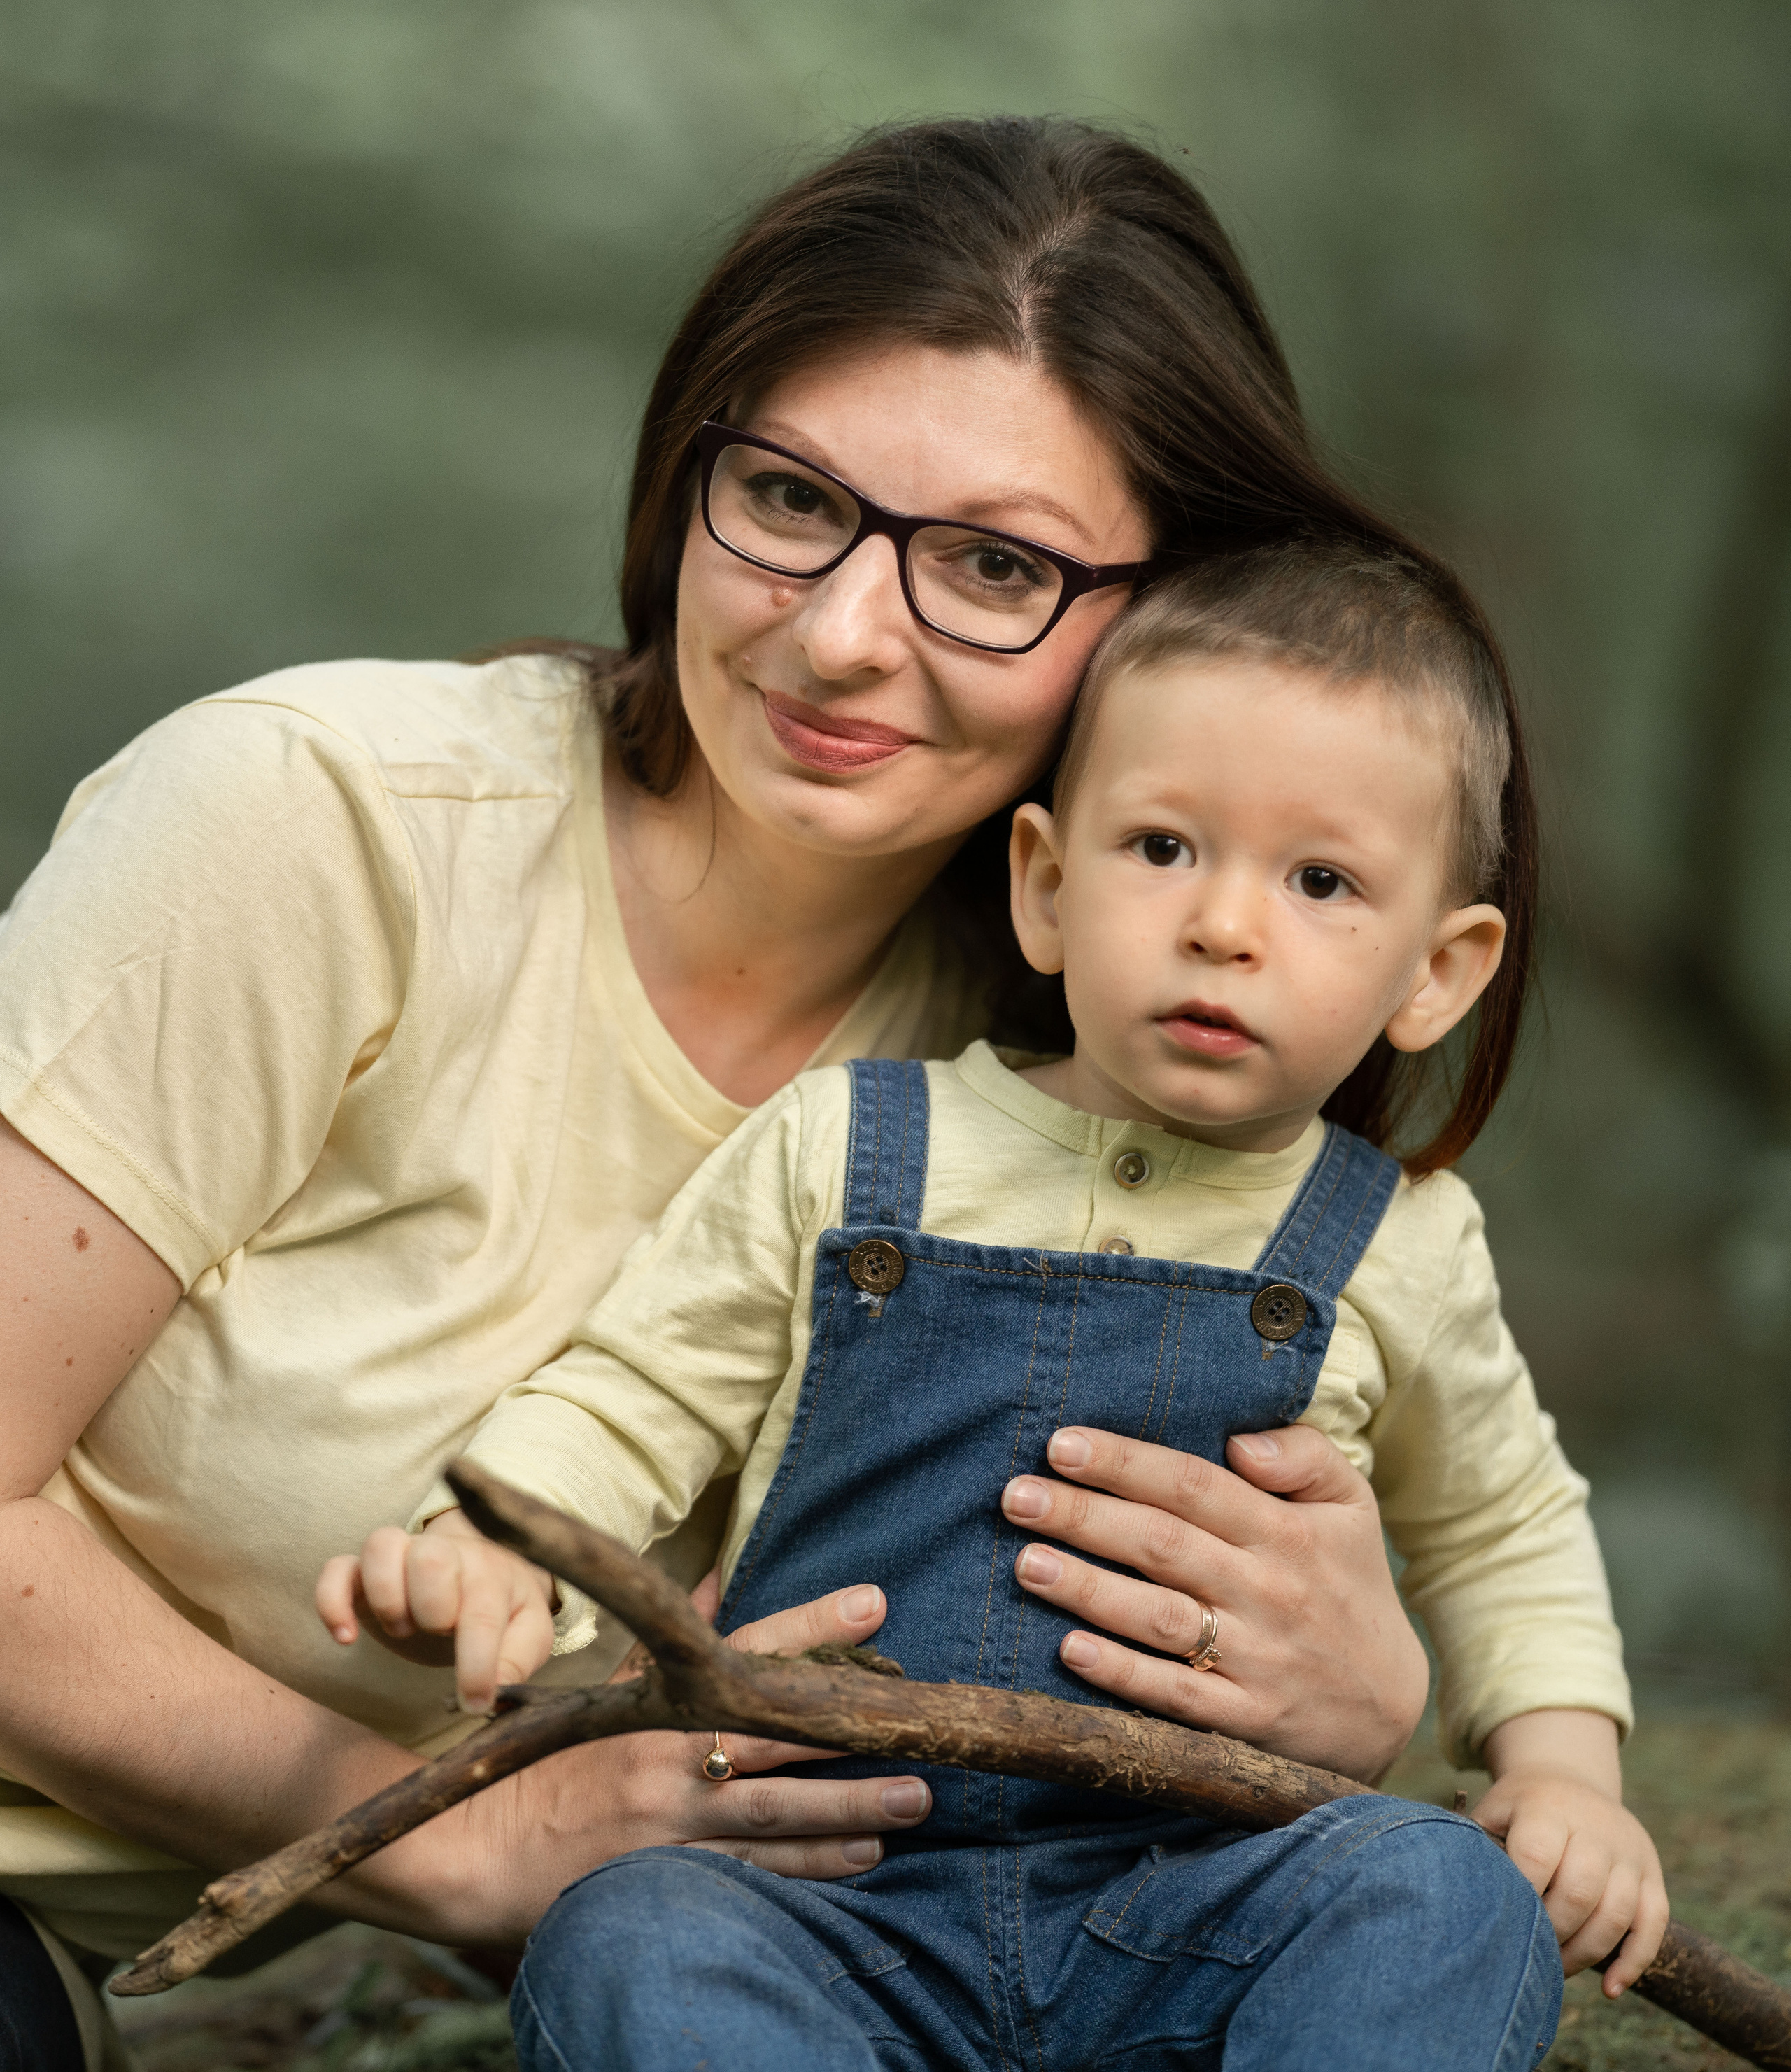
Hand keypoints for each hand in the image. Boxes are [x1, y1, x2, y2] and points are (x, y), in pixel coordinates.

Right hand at [316, 1509, 556, 1714]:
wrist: (483, 1566)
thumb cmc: (504, 1604)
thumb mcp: (528, 1631)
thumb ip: (519, 1657)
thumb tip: (495, 1693)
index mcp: (489, 1573)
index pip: (483, 1612)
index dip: (477, 1664)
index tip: (475, 1703)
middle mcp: (445, 1554)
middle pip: (431, 1558)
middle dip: (434, 1609)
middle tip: (440, 1633)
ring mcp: (402, 1557)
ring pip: (381, 1545)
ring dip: (387, 1596)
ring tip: (403, 1628)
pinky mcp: (364, 1572)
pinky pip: (336, 1569)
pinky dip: (332, 1601)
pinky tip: (346, 1637)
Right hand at [455, 1575, 931, 1918]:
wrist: (481, 1844)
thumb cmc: (557, 1758)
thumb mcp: (609, 1685)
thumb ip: (666, 1632)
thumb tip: (714, 1568)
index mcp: (660, 1696)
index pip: (749, 1646)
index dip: (814, 1624)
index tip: (875, 1603)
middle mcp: (670, 1749)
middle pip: (777, 1729)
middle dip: (851, 1728)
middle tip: (925, 1726)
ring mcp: (671, 1815)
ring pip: (777, 1807)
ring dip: (850, 1806)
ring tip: (915, 1801)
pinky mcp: (668, 1873)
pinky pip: (753, 1870)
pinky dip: (809, 1865)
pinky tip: (860, 1858)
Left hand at [1001, 1422, 1429, 1780]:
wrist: (1393, 1710)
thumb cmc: (1349, 1585)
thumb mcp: (1351, 1506)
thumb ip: (1303, 1454)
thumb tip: (1239, 1440)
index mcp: (1286, 1534)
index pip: (1193, 1485)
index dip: (1124, 1463)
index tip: (1060, 1444)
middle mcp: (1268, 1593)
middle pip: (1163, 1545)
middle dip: (1084, 1517)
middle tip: (1016, 1496)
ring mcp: (1256, 1661)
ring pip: (1160, 1619)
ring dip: (1088, 1590)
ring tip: (1026, 1562)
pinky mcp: (1245, 1722)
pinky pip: (1174, 1696)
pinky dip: (1121, 1674)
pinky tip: (1069, 1648)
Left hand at [1477, 1709, 1667, 1992]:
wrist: (1569, 1778)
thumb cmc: (1520, 1808)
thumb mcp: (1494, 1810)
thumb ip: (1478, 1847)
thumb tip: (1454, 1902)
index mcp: (1549, 1807)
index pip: (1536, 1857)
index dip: (1521, 1897)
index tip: (1503, 1925)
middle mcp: (1596, 1827)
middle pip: (1579, 1892)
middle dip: (1552, 1933)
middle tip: (1531, 1955)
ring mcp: (1629, 1851)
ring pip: (1617, 1914)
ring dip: (1586, 1954)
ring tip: (1558, 1971)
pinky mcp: (1653, 1873)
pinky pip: (1652, 1924)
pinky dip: (1634, 1961)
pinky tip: (1612, 1989)